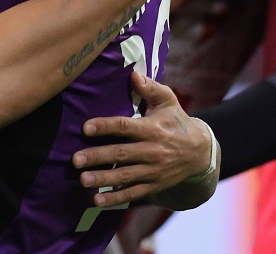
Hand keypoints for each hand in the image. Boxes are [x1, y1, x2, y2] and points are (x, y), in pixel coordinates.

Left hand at [73, 71, 214, 208]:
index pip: (125, 126)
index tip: (85, 127)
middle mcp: (152, 150)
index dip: (105, 126)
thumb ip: (150, 87)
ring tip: (83, 180)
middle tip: (75, 160)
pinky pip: (133, 193)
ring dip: (103, 179)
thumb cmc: (177, 121)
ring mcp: (153, 170)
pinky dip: (116, 198)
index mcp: (152, 128)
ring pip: (125, 176)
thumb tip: (133, 74)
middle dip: (97, 157)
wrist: (200, 151)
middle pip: (121, 153)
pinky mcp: (154, 185)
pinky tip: (98, 201)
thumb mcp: (168, 100)